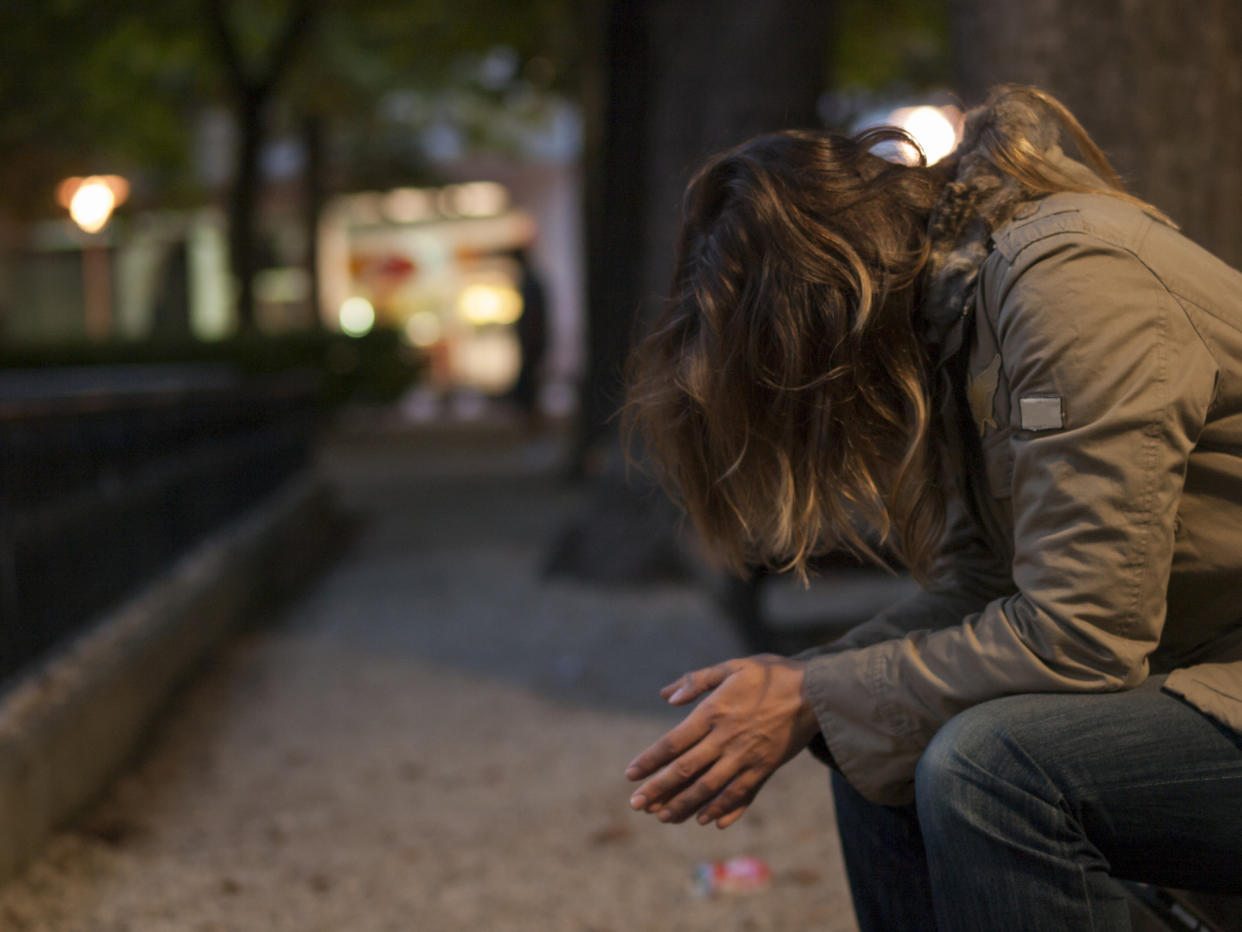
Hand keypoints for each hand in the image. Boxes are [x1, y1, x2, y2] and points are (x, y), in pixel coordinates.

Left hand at [624, 654, 819, 828]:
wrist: (817, 691)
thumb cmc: (771, 675)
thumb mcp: (732, 667)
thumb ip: (697, 681)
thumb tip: (666, 696)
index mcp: (714, 712)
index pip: (673, 742)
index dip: (650, 760)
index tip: (630, 774)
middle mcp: (726, 739)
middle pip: (685, 771)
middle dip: (658, 789)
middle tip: (636, 804)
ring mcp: (746, 758)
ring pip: (709, 788)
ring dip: (683, 805)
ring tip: (662, 818)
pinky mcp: (765, 769)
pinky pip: (740, 794)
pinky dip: (723, 809)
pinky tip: (707, 821)